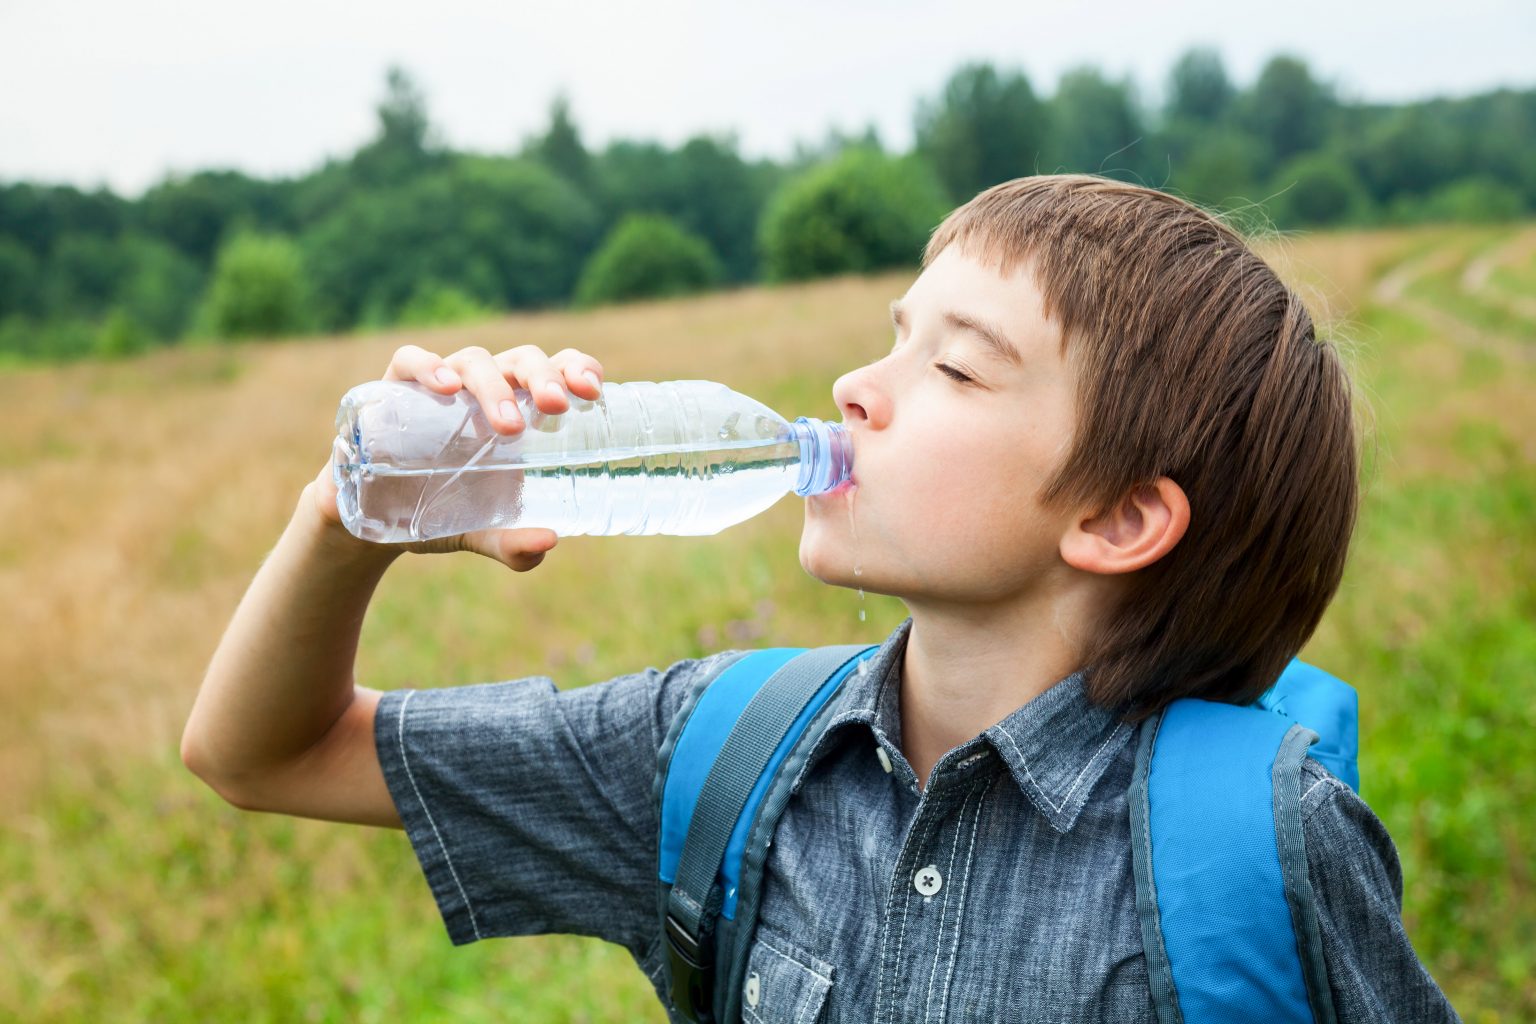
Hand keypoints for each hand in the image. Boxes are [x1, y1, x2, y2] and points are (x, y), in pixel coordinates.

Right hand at [307, 343, 605, 570]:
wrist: (373, 522)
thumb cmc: (443, 513)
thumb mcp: (482, 534)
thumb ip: (514, 545)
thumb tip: (549, 542)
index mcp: (521, 409)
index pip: (558, 371)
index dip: (578, 369)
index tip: (593, 392)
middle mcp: (486, 388)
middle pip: (523, 360)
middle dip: (544, 377)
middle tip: (556, 406)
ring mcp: (441, 385)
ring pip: (475, 360)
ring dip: (495, 385)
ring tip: (509, 425)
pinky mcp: (394, 389)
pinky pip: (410, 361)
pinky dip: (429, 367)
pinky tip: (447, 387)